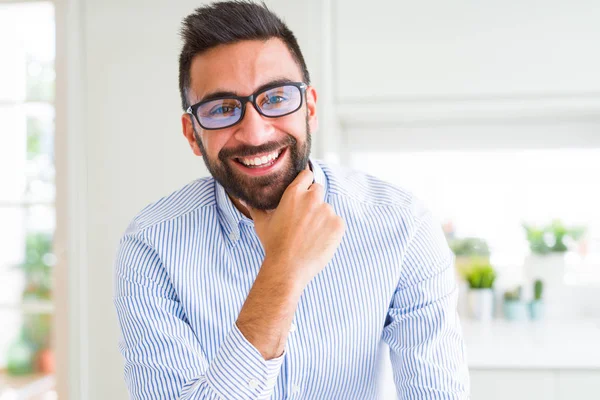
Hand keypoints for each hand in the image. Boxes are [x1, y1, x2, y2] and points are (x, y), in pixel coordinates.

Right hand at [244, 169, 344, 286]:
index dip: (306, 183)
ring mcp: (327, 211)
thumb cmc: (273, 245)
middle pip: (318, 190)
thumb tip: (245, 200)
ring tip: (310, 235)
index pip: (307, 175)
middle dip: (313, 201)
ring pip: (327, 209)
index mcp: (294, 193)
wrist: (288, 267)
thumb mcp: (262, 224)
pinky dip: (331, 230)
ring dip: (322, 218)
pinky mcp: (338, 224)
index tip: (304, 192)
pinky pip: (337, 222)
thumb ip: (256, 208)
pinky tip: (319, 241)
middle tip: (305, 218)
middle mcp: (312, 198)